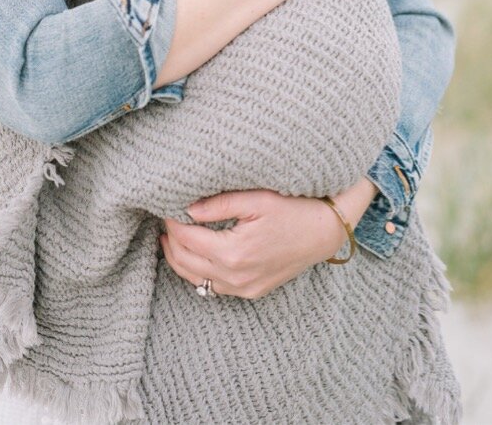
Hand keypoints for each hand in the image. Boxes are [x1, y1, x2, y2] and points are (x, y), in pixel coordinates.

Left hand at [160, 180, 376, 299]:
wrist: (325, 232)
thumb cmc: (295, 210)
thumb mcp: (257, 199)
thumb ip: (219, 204)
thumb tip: (186, 208)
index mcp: (233, 252)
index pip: (186, 238)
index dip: (172, 221)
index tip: (166, 206)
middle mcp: (234, 277)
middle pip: (184, 260)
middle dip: (170, 239)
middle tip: (165, 220)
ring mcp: (242, 289)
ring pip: (194, 278)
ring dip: (179, 258)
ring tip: (172, 237)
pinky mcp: (250, 292)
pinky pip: (213, 287)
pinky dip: (198, 271)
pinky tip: (197, 254)